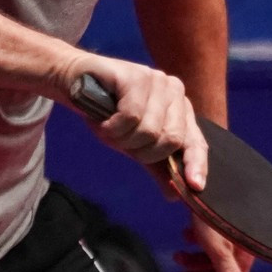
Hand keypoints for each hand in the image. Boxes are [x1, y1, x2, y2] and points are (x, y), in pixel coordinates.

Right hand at [56, 55, 209, 190]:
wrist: (75, 83)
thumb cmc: (108, 114)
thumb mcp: (134, 145)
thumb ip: (156, 167)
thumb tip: (174, 196)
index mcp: (180, 109)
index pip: (195, 141)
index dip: (196, 164)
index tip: (194, 185)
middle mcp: (174, 92)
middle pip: (170, 140)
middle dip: (142, 151)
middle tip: (123, 141)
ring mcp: (157, 81)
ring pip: (149, 131)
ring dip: (122, 138)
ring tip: (110, 126)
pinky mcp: (136, 76)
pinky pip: (131, 117)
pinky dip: (113, 127)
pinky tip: (104, 119)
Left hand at [173, 220, 254, 271]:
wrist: (211, 180)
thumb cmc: (216, 216)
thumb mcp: (220, 248)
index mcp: (242, 255)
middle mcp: (238, 246)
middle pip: (219, 270)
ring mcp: (229, 234)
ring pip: (212, 254)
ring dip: (193, 259)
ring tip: (178, 256)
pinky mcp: (220, 220)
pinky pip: (208, 236)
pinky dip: (196, 240)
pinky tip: (186, 235)